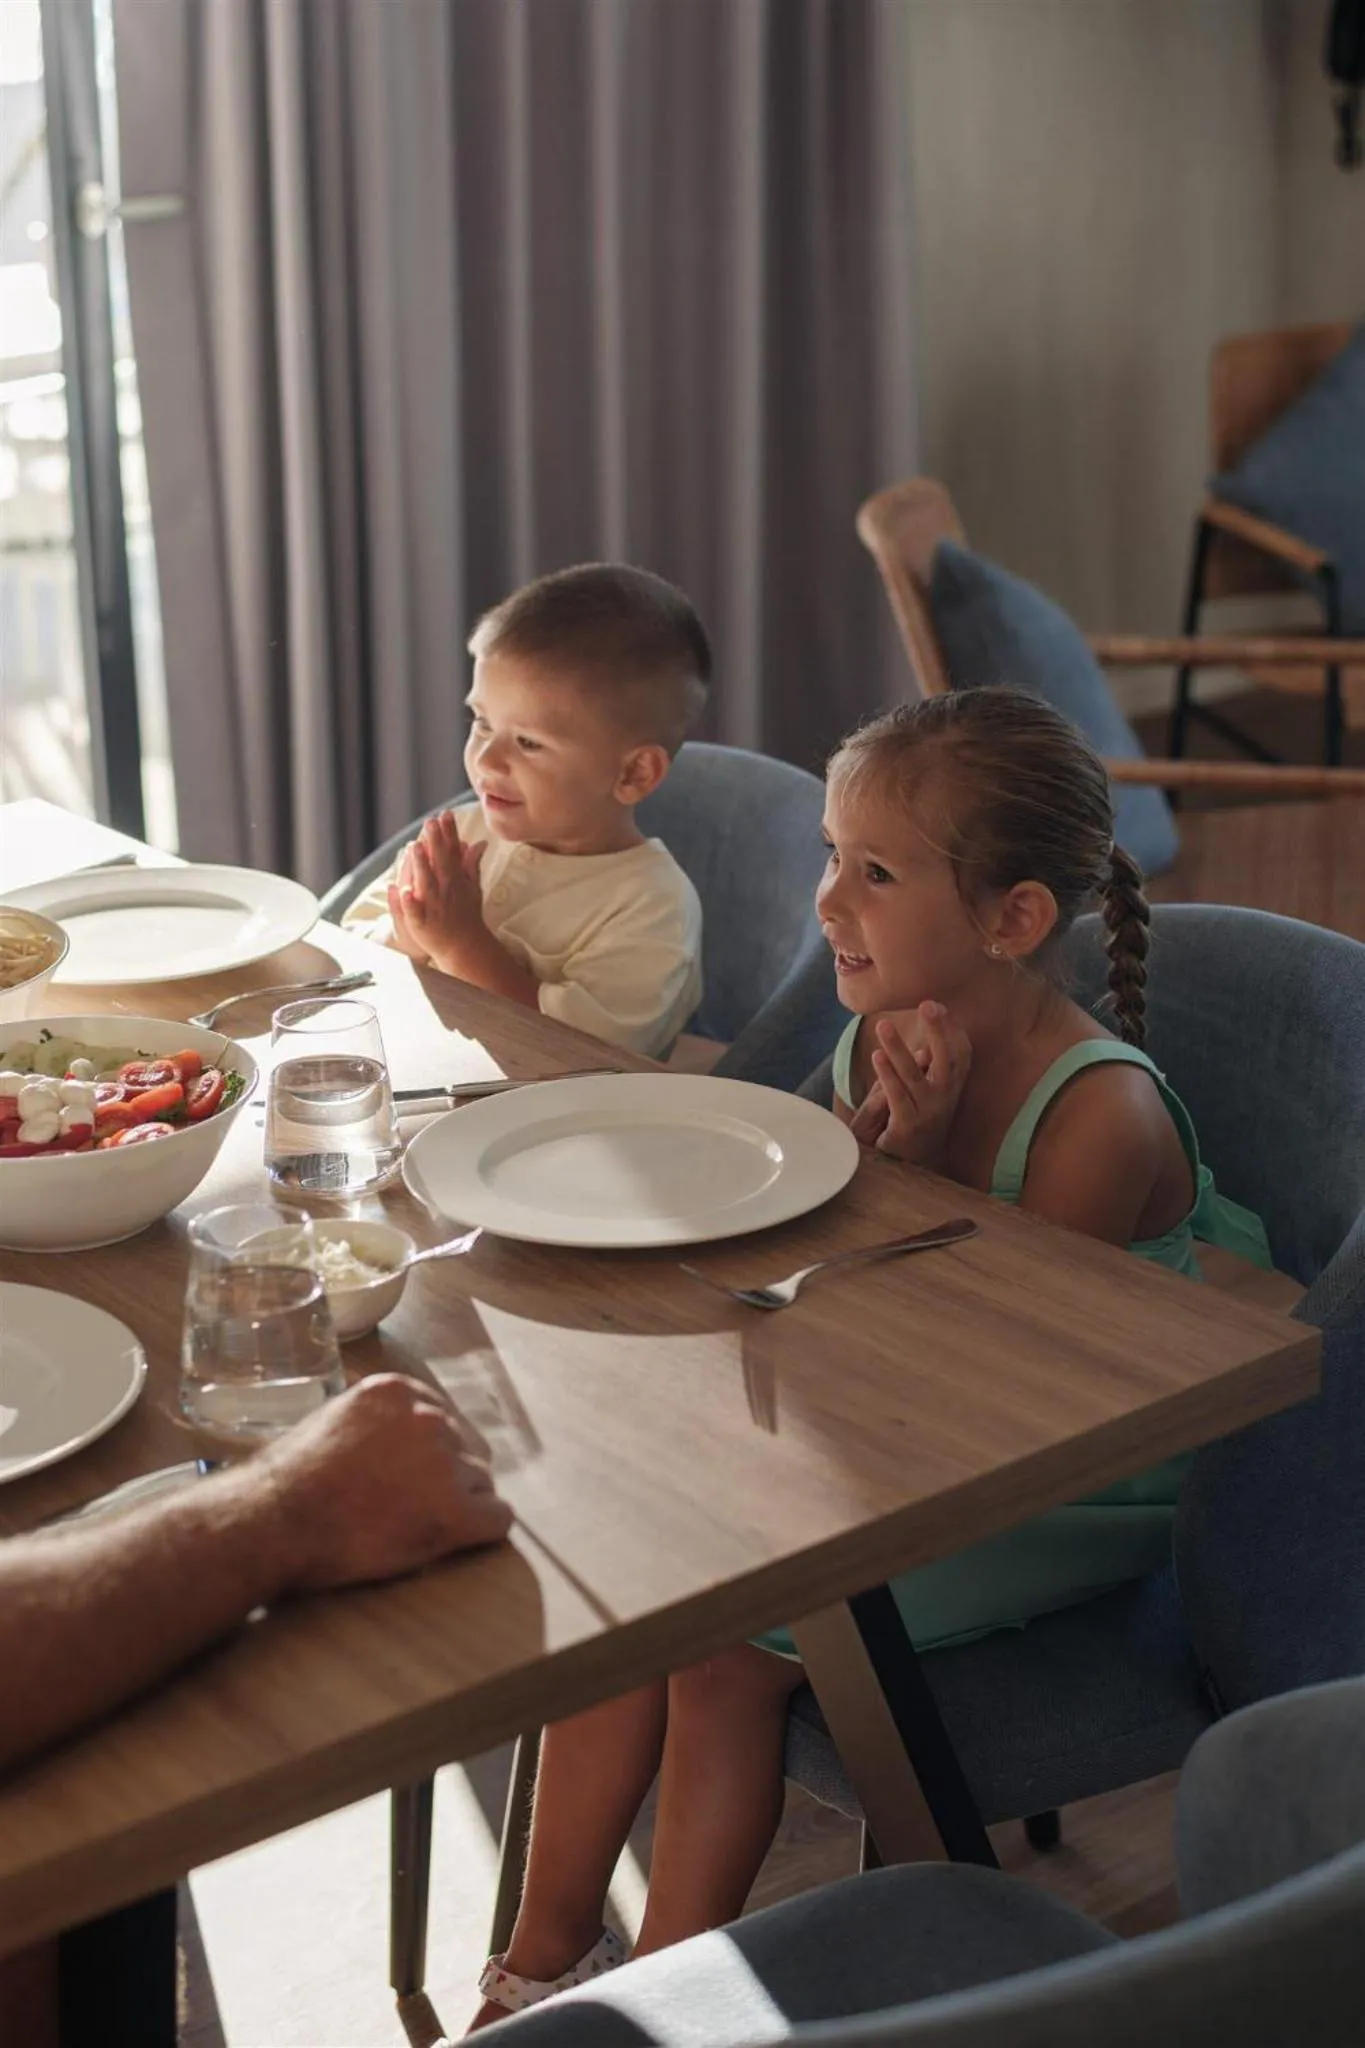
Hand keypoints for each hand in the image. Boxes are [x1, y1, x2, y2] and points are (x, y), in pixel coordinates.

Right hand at [259, 1373, 511, 1591]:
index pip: (441, 1420)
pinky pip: (498, 1518)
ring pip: (480, 1484)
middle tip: (406, 1508)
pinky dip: (482, 1533)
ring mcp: (445, 1463)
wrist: (274, 1521)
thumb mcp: (330, 1419)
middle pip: (463, 1451)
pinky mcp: (455, 1511)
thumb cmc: (288, 1479)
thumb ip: (372, 1421)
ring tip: (415, 1528)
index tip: (405, 1478)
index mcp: (400, 1391)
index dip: (425, 1455)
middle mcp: (430, 1417)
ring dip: (457, 1506)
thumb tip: (386, 1435)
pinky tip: (456, 1542)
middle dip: (441, 1479)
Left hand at [389, 814, 485, 972]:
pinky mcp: (422, 923)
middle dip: (435, 843)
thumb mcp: (473, 887)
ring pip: (426, 883)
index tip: (446, 814)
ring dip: (421, 866)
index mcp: (456, 879)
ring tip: (416, 847)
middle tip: (431, 822)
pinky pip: (415, 912)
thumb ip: (472, 864)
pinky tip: (405, 892)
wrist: (464, 946)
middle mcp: (445, 890)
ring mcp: (434, 906)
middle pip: (440, 863)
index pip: (452, 852)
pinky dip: (410, 903)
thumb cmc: (466, 915)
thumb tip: (479, 842)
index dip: (449, 833)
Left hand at [858, 1001, 970, 1167]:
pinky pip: (897, 1097)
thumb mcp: (927, 1088)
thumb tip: (931, 1030)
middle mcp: (945, 1099)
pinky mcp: (907, 1126)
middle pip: (947, 1060)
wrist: (910, 1163)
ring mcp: (927, 1113)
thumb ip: (928, 1064)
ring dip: (898, 1049)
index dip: (952, 1029)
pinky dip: (887, 1075)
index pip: (961, 1053)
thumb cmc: (917, 1117)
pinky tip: (877, 1057)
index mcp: (953, 1086)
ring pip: (914, 1076)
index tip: (937, 1005)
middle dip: (938, 1031)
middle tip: (927, 1005)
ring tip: (883, 1026)